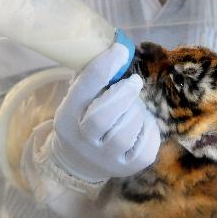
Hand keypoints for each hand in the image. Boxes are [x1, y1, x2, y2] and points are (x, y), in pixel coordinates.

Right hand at [47, 42, 160, 183]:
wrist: (78, 164)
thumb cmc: (81, 119)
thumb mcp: (76, 100)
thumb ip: (92, 79)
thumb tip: (118, 49)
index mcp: (67, 117)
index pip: (83, 90)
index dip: (104, 67)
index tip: (120, 50)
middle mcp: (83, 141)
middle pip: (104, 116)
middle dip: (124, 93)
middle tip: (134, 81)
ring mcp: (105, 159)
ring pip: (127, 131)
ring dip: (137, 111)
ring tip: (134, 106)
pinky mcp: (127, 168)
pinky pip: (146, 146)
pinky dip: (149, 128)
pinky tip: (142, 123)